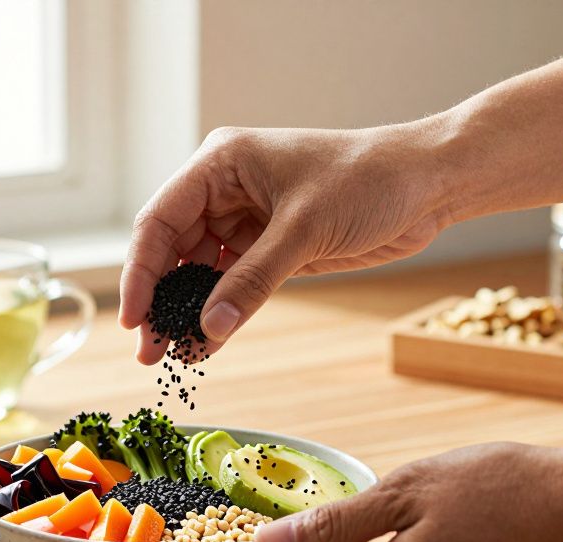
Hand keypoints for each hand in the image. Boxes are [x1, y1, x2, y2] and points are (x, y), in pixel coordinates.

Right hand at [119, 124, 452, 363]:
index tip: (134, 319)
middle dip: (159, 300)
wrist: (428, 184)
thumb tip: (209, 329)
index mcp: (220, 164)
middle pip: (171, 250)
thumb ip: (253, 280)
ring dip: (186, 313)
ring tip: (174, 356)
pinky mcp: (269, 247)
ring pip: (198, 272)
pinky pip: (231, 285)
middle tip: (149, 351)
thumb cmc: (369, 179)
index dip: (140, 272)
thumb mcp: (304, 230)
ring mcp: (245, 220)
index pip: (159, 220)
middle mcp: (224, 190)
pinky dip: (219, 314)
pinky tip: (206, 344)